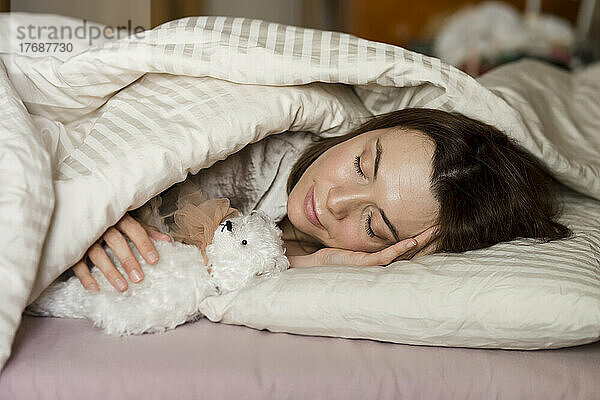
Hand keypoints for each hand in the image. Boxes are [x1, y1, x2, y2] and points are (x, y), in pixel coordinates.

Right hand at [72, 213, 170, 291]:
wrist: (77, 211)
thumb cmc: (110, 220)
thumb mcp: (129, 221)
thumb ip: (147, 231)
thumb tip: (168, 241)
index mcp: (118, 217)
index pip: (134, 229)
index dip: (144, 244)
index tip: (154, 260)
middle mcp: (102, 225)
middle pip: (116, 242)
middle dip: (128, 260)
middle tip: (139, 278)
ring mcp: (86, 236)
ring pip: (97, 254)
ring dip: (110, 272)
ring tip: (123, 287)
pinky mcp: (72, 247)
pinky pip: (76, 263)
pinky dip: (85, 277)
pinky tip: (95, 289)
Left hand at [289, 225, 438, 267]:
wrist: (304, 264)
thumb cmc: (323, 252)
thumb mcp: (343, 233)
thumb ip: (353, 220)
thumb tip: (356, 198)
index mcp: (373, 251)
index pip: (400, 241)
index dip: (418, 232)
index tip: (433, 218)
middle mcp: (375, 258)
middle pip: (407, 247)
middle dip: (426, 236)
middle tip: (444, 223)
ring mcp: (369, 262)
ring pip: (400, 252)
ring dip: (419, 242)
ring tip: (436, 230)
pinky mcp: (359, 263)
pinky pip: (383, 257)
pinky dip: (398, 249)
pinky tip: (411, 240)